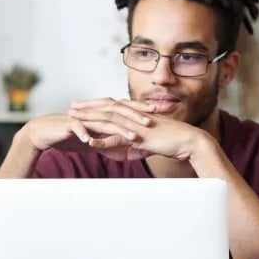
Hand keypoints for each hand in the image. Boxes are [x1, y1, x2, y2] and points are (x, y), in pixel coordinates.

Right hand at [20, 102, 154, 154]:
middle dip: (135, 117)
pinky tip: (92, 141)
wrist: (43, 133)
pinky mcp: (68, 125)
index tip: (157, 114)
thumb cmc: (67, 136)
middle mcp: (93, 112)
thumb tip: (124, 148)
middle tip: (150, 123)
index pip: (124, 109)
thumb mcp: (92, 141)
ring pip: (102, 121)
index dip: (140, 110)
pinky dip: (85, 133)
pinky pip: (78, 128)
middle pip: (117, 111)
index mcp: (100, 113)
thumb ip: (107, 142)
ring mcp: (81, 117)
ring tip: (132, 137)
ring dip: (118, 129)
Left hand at [68, 99, 205, 160]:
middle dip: (87, 108)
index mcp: (135, 114)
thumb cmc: (171, 141)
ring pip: (108, 120)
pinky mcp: (140, 136)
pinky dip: (103, 140)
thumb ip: (133, 146)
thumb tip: (123, 153)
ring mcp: (136, 125)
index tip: (81, 105)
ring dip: (89, 120)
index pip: (111, 106)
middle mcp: (133, 116)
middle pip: (106, 108)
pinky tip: (90, 143)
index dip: (95, 105)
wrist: (188, 141)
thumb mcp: (147, 143)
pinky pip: (118, 138)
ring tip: (74, 121)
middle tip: (70, 107)